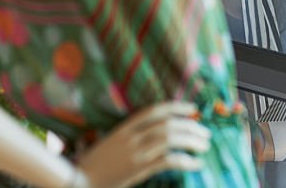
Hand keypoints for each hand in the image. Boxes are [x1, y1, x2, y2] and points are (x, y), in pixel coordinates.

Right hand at [74, 101, 210, 187]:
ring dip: (192, 141)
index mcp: (124, 127)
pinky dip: (185, 161)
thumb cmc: (95, 163)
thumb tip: (158, 129)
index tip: (193, 108)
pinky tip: (195, 163)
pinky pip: (168, 162)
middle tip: (205, 132)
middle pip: (167, 124)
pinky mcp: (138, 170)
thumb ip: (132, 133)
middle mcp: (131, 137)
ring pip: (170, 140)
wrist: (80, 181)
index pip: (154, 110)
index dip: (176, 107)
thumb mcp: (112, 141)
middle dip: (190, 126)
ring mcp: (135, 153)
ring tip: (204, 145)